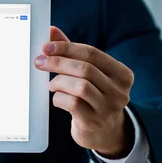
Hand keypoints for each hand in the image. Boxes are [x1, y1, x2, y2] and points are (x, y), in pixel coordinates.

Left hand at [34, 27, 134, 158]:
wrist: (104, 131)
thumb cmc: (93, 96)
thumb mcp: (90, 73)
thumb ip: (72, 52)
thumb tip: (52, 30)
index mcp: (122, 74)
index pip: (92, 53)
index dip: (66, 48)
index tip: (46, 47)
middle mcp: (119, 91)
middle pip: (85, 69)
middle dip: (58, 62)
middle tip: (40, 62)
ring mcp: (108, 108)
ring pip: (80, 86)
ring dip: (59, 82)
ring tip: (52, 84)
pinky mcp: (94, 122)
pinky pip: (72, 104)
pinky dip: (59, 98)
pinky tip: (58, 98)